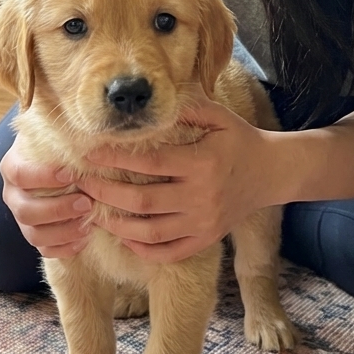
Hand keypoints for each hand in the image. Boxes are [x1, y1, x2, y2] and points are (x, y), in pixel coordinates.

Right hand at [0, 140, 92, 257]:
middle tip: (86, 203)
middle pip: (26, 211)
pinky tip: (84, 240)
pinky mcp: (35, 234)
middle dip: (58, 210)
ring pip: (33, 235)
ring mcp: (21, 217)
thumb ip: (64, 139)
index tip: (71, 174)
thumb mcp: (56, 137)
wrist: (55, 160)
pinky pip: (44, 250)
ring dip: (63, 232)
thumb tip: (86, 138)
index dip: (44, 177)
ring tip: (88, 225)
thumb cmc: (59, 146)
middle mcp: (12, 195)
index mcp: (12, 167)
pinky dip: (64, 249)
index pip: (20, 174)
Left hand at [66, 89, 287, 263]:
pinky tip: (126, 237)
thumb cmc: (240, 140)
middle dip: (106, 194)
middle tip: (81, 186)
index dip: (117, 159)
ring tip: (95, 212)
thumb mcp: (219, 117)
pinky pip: (169, 252)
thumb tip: (152, 101)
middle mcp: (201, 196)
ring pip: (151, 232)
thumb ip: (187, 108)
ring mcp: (203, 222)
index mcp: (202, 163)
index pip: (150, 163)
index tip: (90, 154)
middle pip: (143, 201)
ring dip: (118, 225)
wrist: (272, 173)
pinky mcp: (206, 239)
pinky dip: (144, 249)